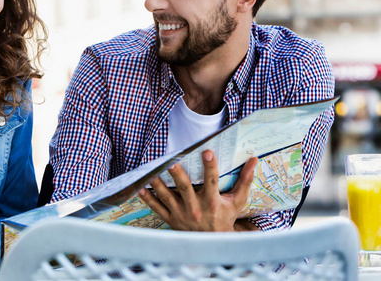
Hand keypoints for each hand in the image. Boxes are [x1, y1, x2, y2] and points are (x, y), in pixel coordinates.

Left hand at [137, 150, 258, 231]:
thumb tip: (254, 159)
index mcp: (212, 202)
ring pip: (168, 197)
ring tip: (151, 173)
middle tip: (172, 163)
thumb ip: (245, 181)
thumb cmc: (226, 218)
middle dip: (179, 176)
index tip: (207, 152)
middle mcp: (196, 208)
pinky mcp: (171, 219)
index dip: (210, 167)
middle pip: (186, 189)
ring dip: (158, 185)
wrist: (214, 243)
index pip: (212, 181)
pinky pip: (157, 208)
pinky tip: (140, 189)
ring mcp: (181, 214)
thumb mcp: (237, 201)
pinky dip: (148, 199)